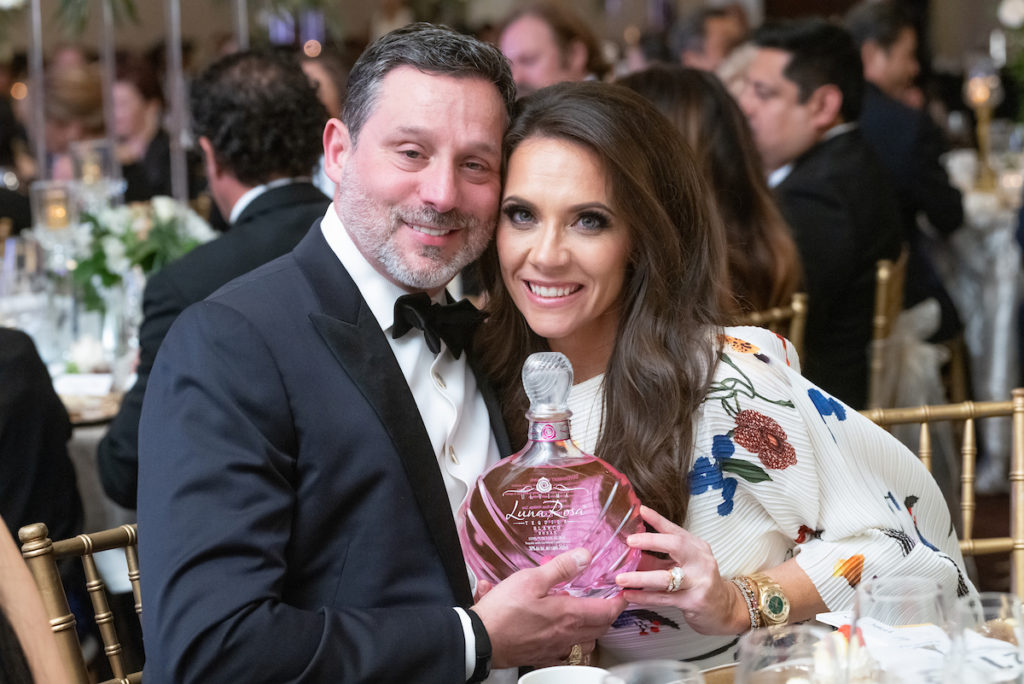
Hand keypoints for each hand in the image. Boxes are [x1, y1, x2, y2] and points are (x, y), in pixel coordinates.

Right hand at [472, 548, 626, 667]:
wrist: (481, 640)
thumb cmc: (503, 611)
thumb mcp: (531, 579)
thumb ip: (561, 568)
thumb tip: (585, 556)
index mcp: (568, 614)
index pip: (607, 611)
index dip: (619, 601)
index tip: (623, 593)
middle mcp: (567, 635)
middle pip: (601, 628)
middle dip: (609, 615)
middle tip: (610, 602)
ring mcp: (555, 649)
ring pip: (586, 643)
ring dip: (593, 630)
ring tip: (588, 617)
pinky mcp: (542, 657)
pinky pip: (567, 654)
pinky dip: (573, 645)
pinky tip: (564, 636)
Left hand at [614, 505, 745, 634]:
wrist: (724, 609)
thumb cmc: (699, 583)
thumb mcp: (683, 565)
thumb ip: (659, 558)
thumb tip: (629, 552)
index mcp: (697, 547)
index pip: (675, 530)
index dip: (658, 520)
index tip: (641, 510)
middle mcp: (701, 561)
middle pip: (676, 545)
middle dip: (651, 541)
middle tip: (629, 541)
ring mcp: (699, 582)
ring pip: (666, 577)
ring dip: (640, 577)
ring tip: (620, 578)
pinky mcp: (694, 602)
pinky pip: (664, 598)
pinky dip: (644, 597)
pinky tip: (629, 595)